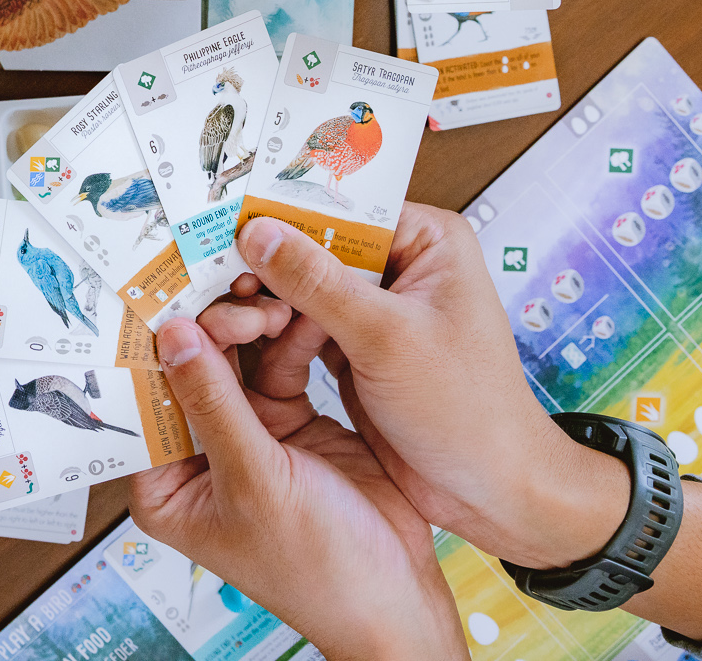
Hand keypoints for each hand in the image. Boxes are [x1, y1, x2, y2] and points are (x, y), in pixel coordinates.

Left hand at [131, 318, 467, 660]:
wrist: (398, 591)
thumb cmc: (319, 568)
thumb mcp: (256, 484)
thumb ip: (215, 406)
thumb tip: (176, 338)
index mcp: (167, 483)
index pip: (143, 398)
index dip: (151, 344)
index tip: (164, 292)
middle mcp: (199, 453)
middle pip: (189, 367)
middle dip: (210, 323)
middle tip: (237, 291)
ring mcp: (246, 431)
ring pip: (235, 356)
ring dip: (252, 320)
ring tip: (273, 294)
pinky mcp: (290, 418)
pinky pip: (280, 360)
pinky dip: (290, 334)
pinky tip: (300, 308)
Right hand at [218, 210, 627, 570]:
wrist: (493, 493)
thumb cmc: (469, 411)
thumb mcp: (388, 339)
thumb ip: (319, 283)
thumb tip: (259, 234)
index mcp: (427, 240)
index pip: (342, 208)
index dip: (285, 213)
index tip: (226, 217)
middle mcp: (402, 266)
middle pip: (317, 245)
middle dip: (266, 260)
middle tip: (208, 269)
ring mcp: (377, 310)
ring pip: (304, 287)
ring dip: (265, 298)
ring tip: (215, 302)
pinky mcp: (357, 349)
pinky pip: (304, 326)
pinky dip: (273, 332)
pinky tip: (235, 333)